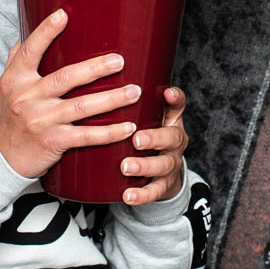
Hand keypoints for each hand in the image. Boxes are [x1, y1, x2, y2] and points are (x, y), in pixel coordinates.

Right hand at [0, 9, 139, 178]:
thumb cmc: (8, 118)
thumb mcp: (6, 88)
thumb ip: (17, 61)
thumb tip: (27, 33)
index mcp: (15, 79)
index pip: (29, 51)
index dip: (45, 32)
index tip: (63, 15)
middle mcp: (27, 97)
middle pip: (66, 78)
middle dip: (96, 68)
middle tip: (120, 61)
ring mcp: (40, 120)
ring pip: (81, 106)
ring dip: (112, 99)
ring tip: (135, 91)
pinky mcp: (52, 142)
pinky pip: (86, 136)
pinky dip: (110, 132)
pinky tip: (129, 127)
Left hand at [120, 86, 187, 206]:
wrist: (160, 172)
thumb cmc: (144, 134)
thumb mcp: (143, 116)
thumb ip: (126, 102)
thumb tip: (92, 73)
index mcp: (169, 120)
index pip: (177, 106)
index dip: (175, 99)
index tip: (167, 93)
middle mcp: (174, 140)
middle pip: (173, 137)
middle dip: (155, 138)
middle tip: (137, 138)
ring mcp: (170, 163)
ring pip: (164, 165)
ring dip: (145, 165)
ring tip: (126, 166)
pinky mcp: (162, 185)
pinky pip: (154, 191)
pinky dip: (142, 194)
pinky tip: (128, 195)